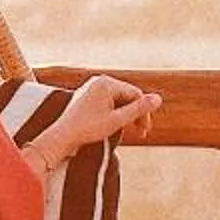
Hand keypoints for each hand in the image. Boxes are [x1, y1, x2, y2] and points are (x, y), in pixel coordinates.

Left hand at [42, 73, 160, 161]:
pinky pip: (107, 103)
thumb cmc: (87, 129)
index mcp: (106, 83)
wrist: (61, 137)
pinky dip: (113, 114)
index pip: (135, 94)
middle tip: (140, 132)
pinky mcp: (86, 97)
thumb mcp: (117, 120)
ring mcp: (91, 88)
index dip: (143, 113)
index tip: (144, 131)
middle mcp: (98, 81)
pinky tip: (112, 126)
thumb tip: (158, 98)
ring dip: (125, 115)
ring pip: (118, 100)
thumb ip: (139, 109)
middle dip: (134, 114)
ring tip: (125, 130)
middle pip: (127, 96)